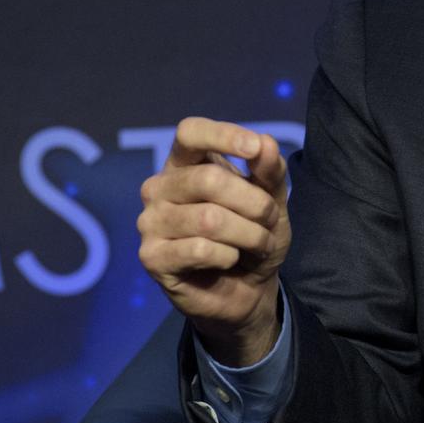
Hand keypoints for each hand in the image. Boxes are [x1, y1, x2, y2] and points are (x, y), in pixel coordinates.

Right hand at [137, 117, 290, 366]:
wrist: (248, 289)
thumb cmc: (254, 235)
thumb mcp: (273, 201)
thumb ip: (269, 172)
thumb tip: (265, 142)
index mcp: (186, 163)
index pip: (190, 132)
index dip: (222, 135)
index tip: (254, 150)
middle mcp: (160, 187)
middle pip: (208, 179)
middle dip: (254, 203)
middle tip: (269, 220)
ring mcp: (150, 221)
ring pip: (209, 219)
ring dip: (248, 234)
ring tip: (257, 243)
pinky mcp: (151, 257)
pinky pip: (200, 249)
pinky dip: (229, 255)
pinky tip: (229, 259)